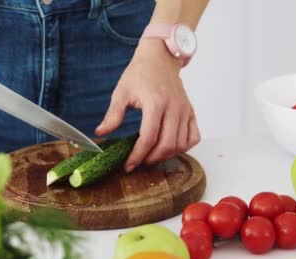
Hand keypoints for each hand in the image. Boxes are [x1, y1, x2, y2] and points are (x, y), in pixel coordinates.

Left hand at [95, 39, 200, 172]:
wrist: (160, 58)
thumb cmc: (140, 73)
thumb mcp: (122, 92)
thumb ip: (113, 115)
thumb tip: (101, 133)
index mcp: (155, 102)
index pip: (149, 137)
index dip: (138, 155)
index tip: (129, 164)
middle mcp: (173, 107)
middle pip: (166, 145)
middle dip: (151, 158)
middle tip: (139, 161)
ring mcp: (185, 110)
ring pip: (181, 144)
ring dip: (166, 155)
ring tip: (152, 155)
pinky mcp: (191, 112)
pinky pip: (194, 137)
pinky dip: (184, 147)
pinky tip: (170, 147)